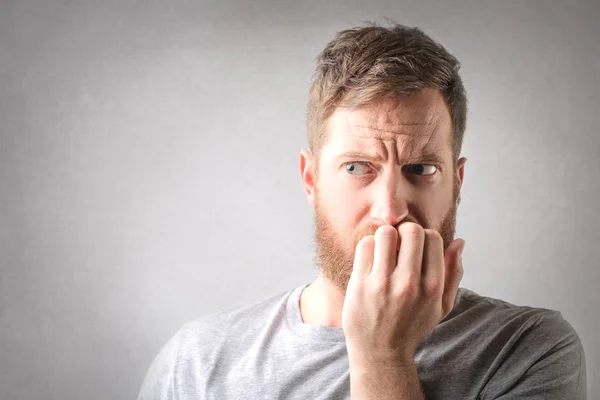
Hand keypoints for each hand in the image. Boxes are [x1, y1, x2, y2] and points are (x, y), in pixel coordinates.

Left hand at [342, 223, 464, 366]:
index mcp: (432, 287)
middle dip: (405, 232)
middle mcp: (409, 284)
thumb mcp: (442, 306)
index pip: (432, 237)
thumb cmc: (411, 326)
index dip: (424, 236)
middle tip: (399, 245)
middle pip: (411, 230)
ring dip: (386, 237)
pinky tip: (371, 259)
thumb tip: (459, 241)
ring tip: (385, 250)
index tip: (416, 248)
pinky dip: (368, 246)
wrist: (380, 353)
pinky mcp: (360, 285)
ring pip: (386, 233)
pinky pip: (365, 245)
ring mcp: (382, 284)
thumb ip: (454, 273)